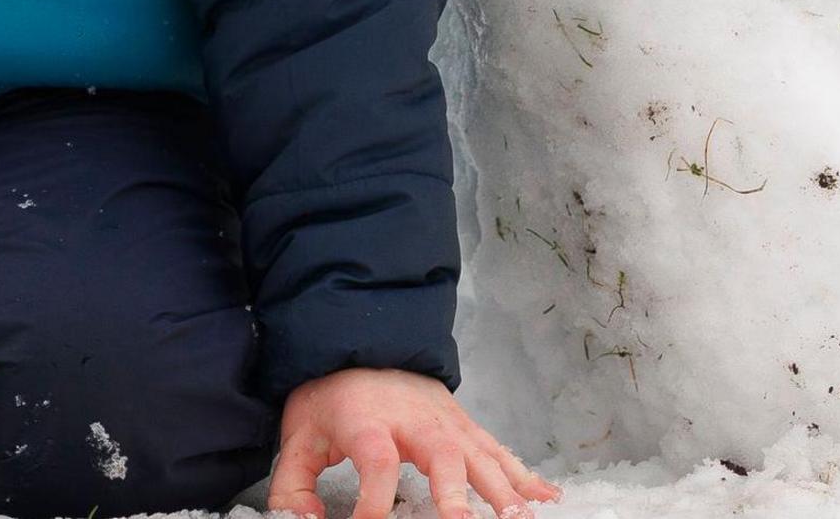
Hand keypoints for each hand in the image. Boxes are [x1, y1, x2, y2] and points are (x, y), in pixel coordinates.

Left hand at [267, 366, 558, 518]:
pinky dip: (525, 477)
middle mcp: (415, 420)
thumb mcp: (297, 437)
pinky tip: (547, 499)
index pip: (377, 460)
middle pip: (443, 455)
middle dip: (456, 493)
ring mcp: (447, 423)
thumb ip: (292, 488)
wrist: (362, 341)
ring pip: (481, 456)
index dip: (374, 498)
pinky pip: (500, 453)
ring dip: (502, 491)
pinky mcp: (465, 427)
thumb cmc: (331, 396)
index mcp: (368, 422)